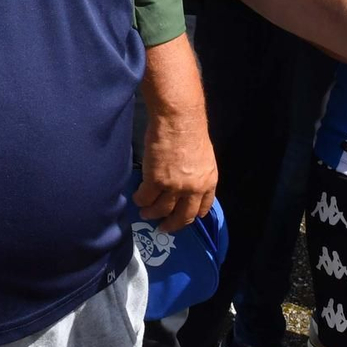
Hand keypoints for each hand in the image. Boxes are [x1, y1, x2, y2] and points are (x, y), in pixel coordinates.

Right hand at [136, 109, 217, 232]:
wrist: (179, 119)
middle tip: (163, 227)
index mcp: (209, 182)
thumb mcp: (204, 157)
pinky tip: (137, 198)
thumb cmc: (191, 130)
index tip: (183, 218)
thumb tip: (186, 182)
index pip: (203, 208)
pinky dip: (140, 200)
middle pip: (183, 217)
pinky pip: (146, 198)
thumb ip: (197, 173)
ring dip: (152, 214)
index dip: (191, 216)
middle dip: (171, 225)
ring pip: (161, 210)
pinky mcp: (156, 181)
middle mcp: (194, 189)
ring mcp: (175, 187)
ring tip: (145, 213)